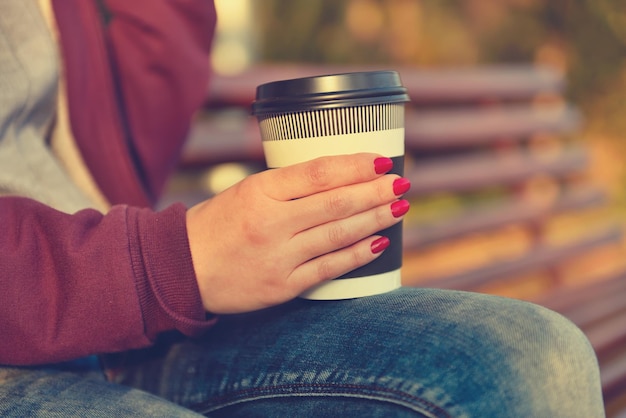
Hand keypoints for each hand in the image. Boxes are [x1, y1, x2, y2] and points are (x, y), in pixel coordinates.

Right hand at [186, 153, 409, 313]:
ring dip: (374, 219)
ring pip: (337, 234)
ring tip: (399, 207)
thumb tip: (342, 179)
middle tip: (402, 182)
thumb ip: (288, 187)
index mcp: (259, 191)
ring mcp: (277, 257)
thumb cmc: (217, 224)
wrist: (182, 269)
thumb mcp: (246, 191)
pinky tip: (380, 243)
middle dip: (374, 192)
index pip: (318, 172)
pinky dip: (357, 254)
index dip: (355, 165)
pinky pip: (328, 268)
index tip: (383, 161)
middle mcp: (270, 223)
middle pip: (335, 203)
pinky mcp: (281, 286)